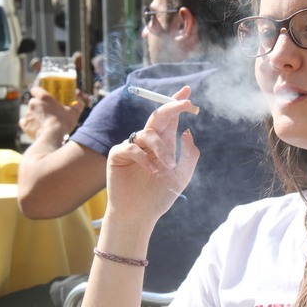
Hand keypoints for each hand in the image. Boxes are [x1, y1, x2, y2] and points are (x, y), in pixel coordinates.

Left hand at [20, 86, 84, 139]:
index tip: (43, 96)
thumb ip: (77, 106)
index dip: (38, 92)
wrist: (52, 137)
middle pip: (33, 101)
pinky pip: (25, 122)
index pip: (35, 89)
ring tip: (44, 122)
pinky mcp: (24, 124)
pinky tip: (37, 127)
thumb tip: (80, 104)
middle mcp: (33, 103)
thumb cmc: (63, 122)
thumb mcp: (74, 112)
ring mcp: (27, 114)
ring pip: (30, 112)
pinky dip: (30, 124)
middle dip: (39, 106)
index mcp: (43, 97)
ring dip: (35, 115)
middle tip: (48, 111)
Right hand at [105, 86, 199, 221]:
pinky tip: (152, 171)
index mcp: (164, 144)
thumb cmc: (159, 197)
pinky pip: (132, 147)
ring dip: (161, 148)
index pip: (170, 119)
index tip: (187, 91)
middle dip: (172, 107)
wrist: (139, 215)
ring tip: (167, 167)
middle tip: (185, 103)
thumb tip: (187, 131)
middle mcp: (148, 143)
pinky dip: (144, 158)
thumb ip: (189, 155)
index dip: (177, 103)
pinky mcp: (118, 155)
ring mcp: (132, 147)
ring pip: (148, 134)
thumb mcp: (182, 176)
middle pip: (158, 117)